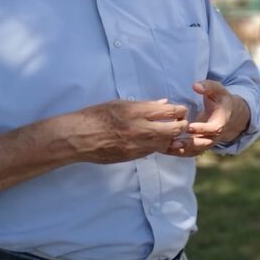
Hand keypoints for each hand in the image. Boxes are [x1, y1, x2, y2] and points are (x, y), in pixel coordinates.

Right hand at [65, 99, 188, 163]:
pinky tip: (152, 140)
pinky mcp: (133, 156)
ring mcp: (138, 145)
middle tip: (180, 122)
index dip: (180, 111)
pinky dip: (157, 145)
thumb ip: (145, 105)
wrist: (78, 137)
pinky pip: (153, 151)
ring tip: (167, 132)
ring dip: (171, 137)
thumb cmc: (97, 116)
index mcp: (138, 112)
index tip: (180, 110)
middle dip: (182, 125)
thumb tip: (164, 103)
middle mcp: (141, 129)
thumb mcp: (121, 104)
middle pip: (175, 129)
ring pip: (167, 143)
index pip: (171, 111)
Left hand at [165, 81, 249, 156]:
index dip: (202, 128)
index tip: (189, 126)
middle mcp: (215, 136)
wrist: (230, 115)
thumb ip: (208, 86)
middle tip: (174, 141)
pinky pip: (191, 152)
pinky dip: (179, 152)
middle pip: (204, 143)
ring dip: (182, 150)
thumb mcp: (218, 91)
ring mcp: (208, 142)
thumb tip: (195, 86)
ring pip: (196, 150)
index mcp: (221, 122)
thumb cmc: (221, 101)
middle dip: (190, 143)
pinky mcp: (200, 146)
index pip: (213, 129)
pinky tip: (165, 149)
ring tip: (167, 146)